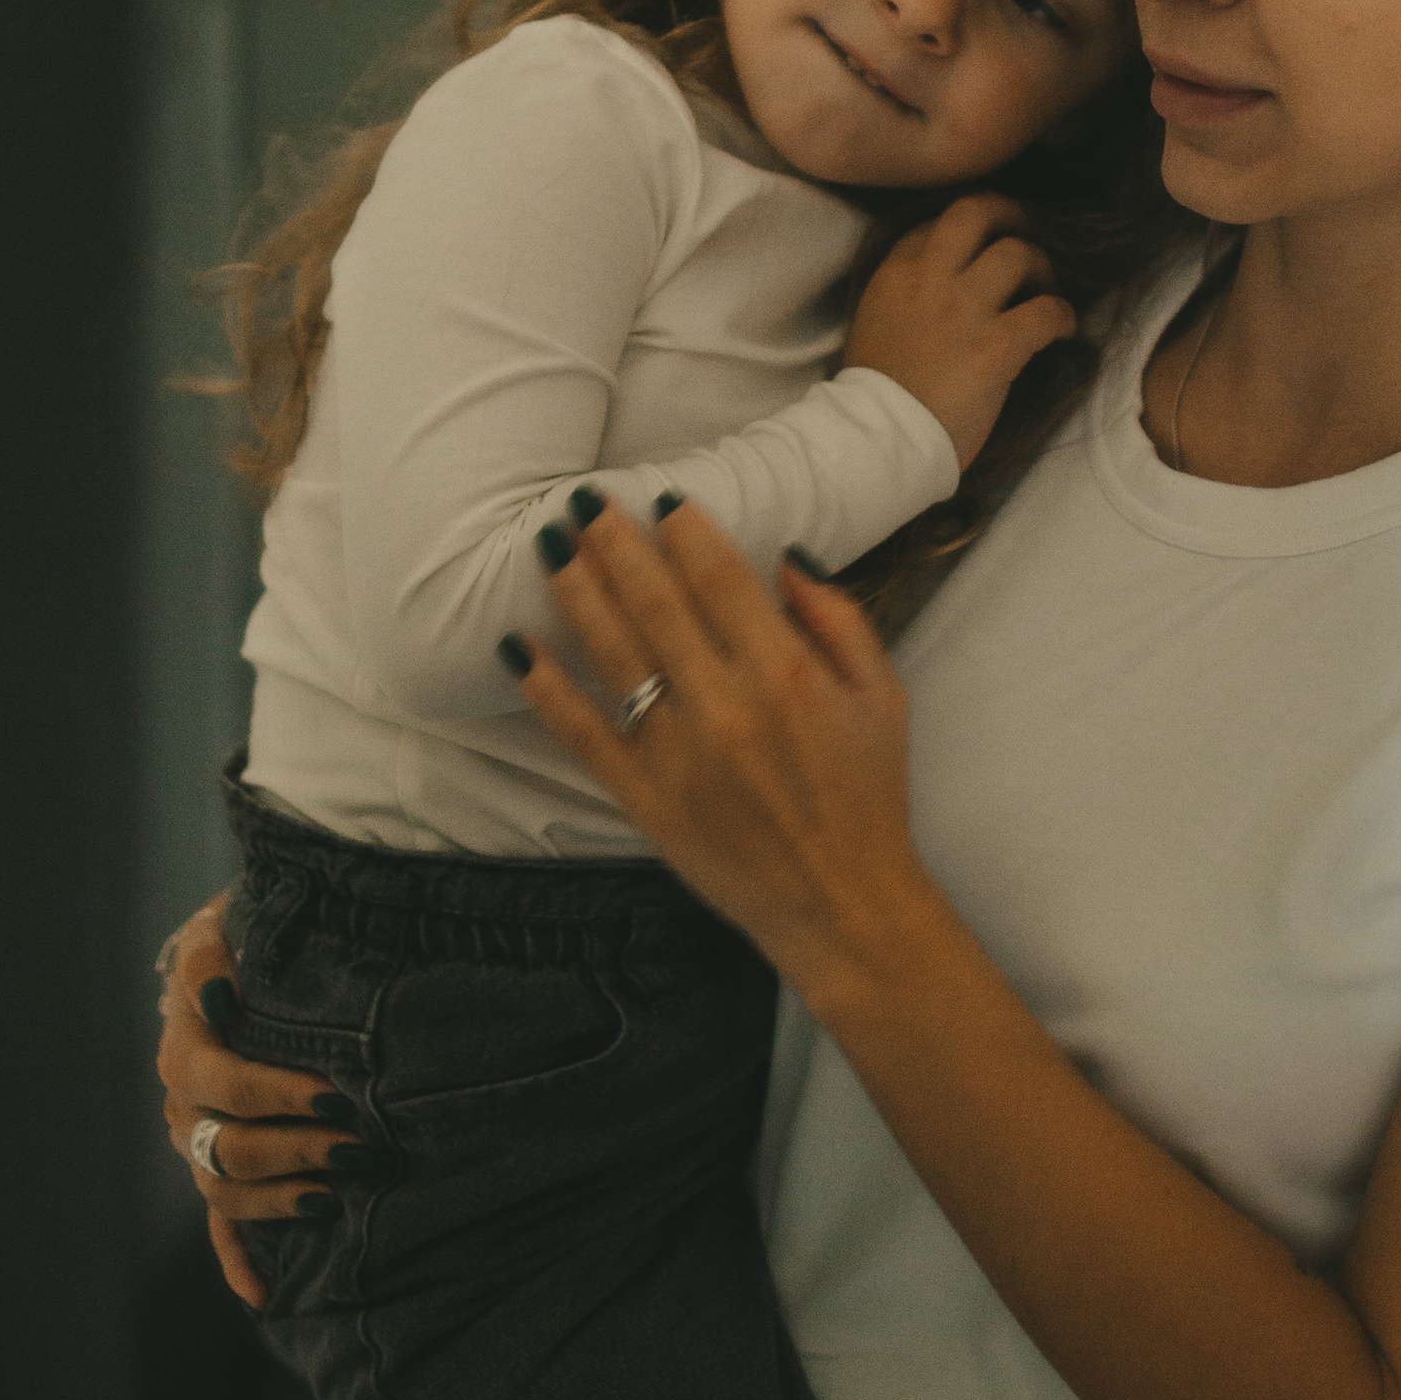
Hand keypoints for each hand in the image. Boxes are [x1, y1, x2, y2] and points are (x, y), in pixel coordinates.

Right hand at [154, 898, 350, 1309]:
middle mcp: (183, 1099)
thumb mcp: (226, 923)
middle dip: (292, 1148)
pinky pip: (220, 1227)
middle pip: (225, 1143)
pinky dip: (240, 1262)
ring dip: (276, 1198)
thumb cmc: (249, 938)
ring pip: (223, 1189)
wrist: (244, 959)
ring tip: (334, 1194)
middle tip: (353, 1145)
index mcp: (185, 1041)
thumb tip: (218, 991)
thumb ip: (209, 950)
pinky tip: (266, 1297)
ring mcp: (197, 1140)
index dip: (272, 1092)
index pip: (218, 1079)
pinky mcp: (218, 1170)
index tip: (334, 1092)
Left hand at [507, 500, 940, 1009]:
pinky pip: (584, 734)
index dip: (682, 528)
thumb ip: (837, 618)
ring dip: (576, 592)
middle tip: (582, 498)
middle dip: (613, 542)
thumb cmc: (869, 796)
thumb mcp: (883, 695)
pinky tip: (517, 647)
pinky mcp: (645, 799)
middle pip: (654, 602)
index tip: (659, 495)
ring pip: (612, 654)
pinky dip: (545, 689)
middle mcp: (725, 706)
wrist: (843, 904)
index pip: (718, 576)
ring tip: (549, 543)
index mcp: (785, 674)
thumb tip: (785, 557)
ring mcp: (678, 755)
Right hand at [844, 196, 1075, 466]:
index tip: (982, 244)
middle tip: (1024, 233)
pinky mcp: (997, 346)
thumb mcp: (875, 322)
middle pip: (975, 212)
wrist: (881, 438)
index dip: (967, 228)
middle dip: (1008, 214)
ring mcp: (964, 310)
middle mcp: (929, 279)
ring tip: (1044, 288)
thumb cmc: (876, 392)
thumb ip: (906, 294)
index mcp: (894, 275)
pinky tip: (1063, 329)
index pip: (933, 223)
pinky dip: (1062, 316)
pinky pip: (1046, 311)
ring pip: (1017, 253)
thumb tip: (947, 285)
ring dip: (1040, 267)